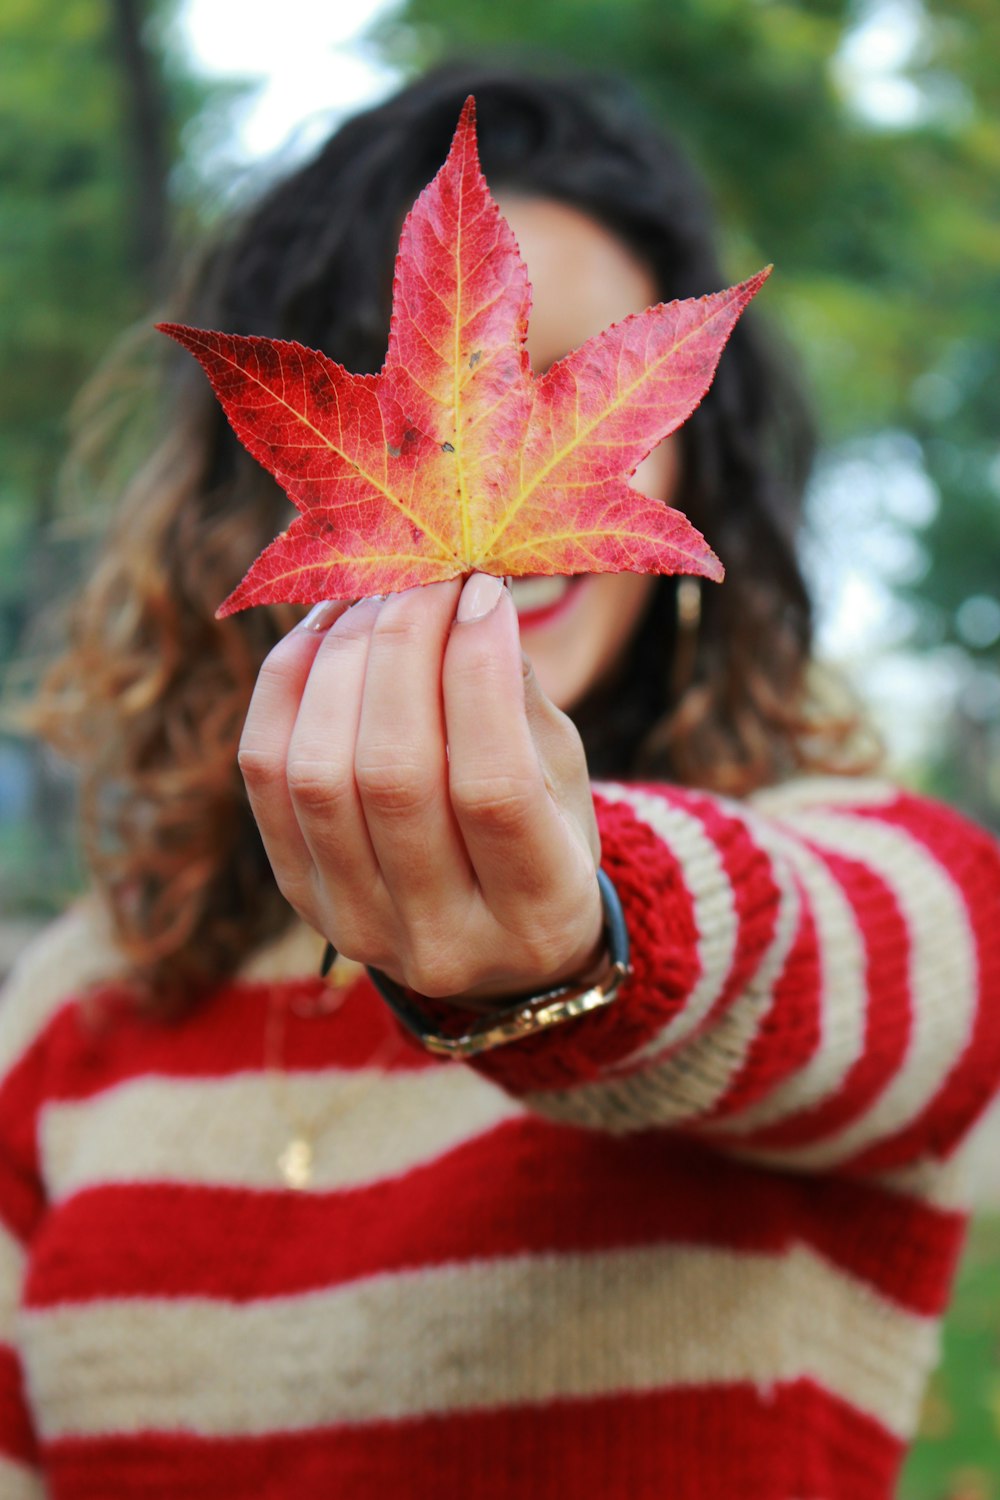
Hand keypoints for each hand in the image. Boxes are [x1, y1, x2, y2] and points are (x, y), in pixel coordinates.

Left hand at [238, 574, 603, 1004]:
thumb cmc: (546, 835)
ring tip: (379, 597)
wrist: (493, 942)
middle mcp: (440, 937)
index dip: (480, 675)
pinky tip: (326, 629)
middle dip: (405, 650)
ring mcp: (355, 922)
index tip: (482, 592)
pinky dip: (287, 684)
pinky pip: (266, 772)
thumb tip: (460, 590)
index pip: (494, 788)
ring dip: (344, 660)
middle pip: (394, 776)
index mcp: (537, 911)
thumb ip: (516, 696)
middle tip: (424, 576)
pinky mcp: (299, 892)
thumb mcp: (564, 777)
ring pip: (320, 774)